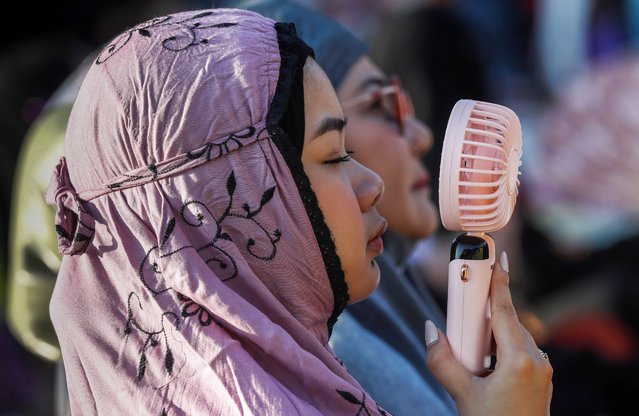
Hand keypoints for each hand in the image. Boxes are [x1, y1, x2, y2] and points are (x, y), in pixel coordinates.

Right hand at [425, 251, 552, 415]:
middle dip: (486, 311)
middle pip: (508, 322)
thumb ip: (442, 361)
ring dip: (492, 331)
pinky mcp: (540, 378)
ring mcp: (541, 369)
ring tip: (471, 346)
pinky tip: (484, 359)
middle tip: (466, 304)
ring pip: (514, 336)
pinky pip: (519, 350)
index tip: (496, 260)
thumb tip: (430, 331)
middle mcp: (536, 360)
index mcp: (520, 360)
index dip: (499, 283)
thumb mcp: (462, 395)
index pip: (506, 311)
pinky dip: (500, 346)